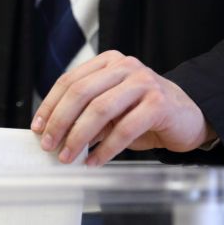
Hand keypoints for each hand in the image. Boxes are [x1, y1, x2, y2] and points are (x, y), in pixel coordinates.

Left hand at [31, 50, 216, 165]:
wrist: (186, 118)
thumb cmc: (142, 114)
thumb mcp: (109, 110)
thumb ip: (84, 115)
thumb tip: (52, 134)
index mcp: (108, 63)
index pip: (69, 81)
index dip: (50, 106)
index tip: (37, 128)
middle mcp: (125, 67)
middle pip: (80, 93)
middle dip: (60, 122)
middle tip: (49, 146)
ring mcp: (143, 82)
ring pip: (100, 110)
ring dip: (79, 137)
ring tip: (68, 157)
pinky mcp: (158, 104)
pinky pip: (124, 129)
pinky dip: (105, 149)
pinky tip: (94, 161)